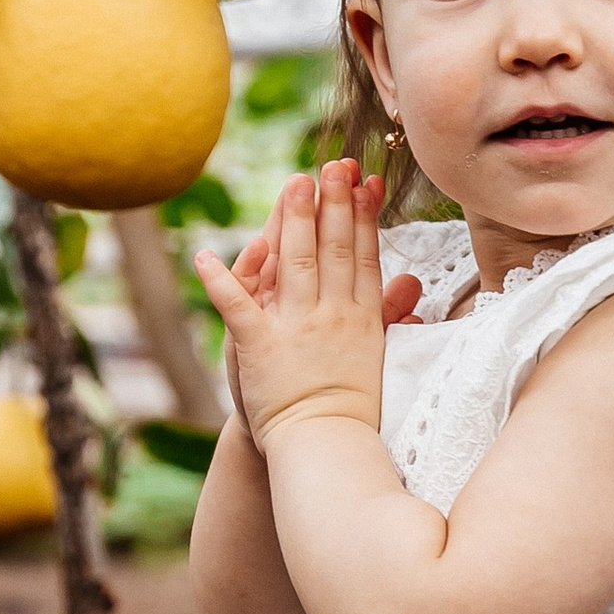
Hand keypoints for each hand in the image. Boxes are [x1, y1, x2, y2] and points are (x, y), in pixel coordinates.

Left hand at [199, 164, 410, 452]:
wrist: (324, 447)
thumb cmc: (351, 406)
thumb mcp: (378, 355)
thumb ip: (390, 312)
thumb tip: (411, 282)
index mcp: (359, 315)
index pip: (361, 253)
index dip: (361, 213)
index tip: (362, 179)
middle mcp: (330, 315)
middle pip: (331, 248)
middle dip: (331, 203)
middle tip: (330, 165)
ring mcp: (295, 328)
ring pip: (294, 263)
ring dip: (293, 220)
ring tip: (294, 183)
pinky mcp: (260, 347)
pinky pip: (236, 307)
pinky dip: (219, 281)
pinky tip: (203, 255)